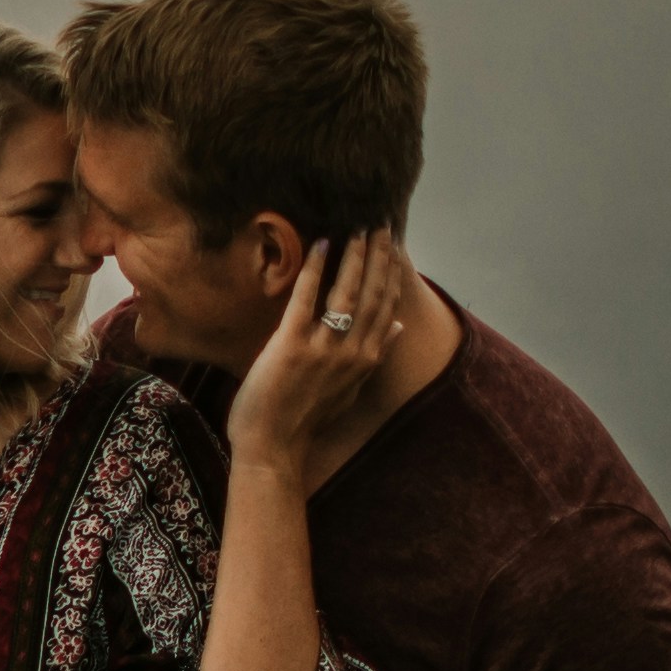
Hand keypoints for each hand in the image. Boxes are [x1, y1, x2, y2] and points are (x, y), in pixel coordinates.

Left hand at [224, 223, 415, 499]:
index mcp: (366, 360)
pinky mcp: (292, 346)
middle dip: (378, 257)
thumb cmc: (306, 419)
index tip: (395, 244)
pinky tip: (320, 245)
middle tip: (380, 223)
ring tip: (358, 229)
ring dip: (355, 258)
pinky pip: (306, 300)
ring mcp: (324, 349)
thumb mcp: (349, 389)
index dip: (391, 273)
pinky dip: (314, 270)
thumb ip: (375, 355)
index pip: (386, 306)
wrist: (273, 447)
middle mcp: (352, 352)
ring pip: (348, 294)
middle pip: (372, 295)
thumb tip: (398, 327)